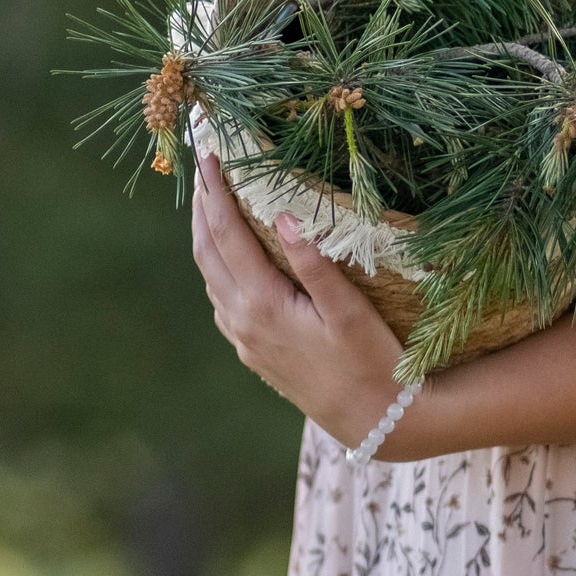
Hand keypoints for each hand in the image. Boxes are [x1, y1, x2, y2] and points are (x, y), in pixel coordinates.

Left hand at [190, 151, 417, 452]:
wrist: (374, 421)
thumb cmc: (372, 360)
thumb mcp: (349, 310)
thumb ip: (314, 262)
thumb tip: (282, 216)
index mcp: (262, 304)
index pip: (227, 235)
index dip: (214, 192)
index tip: (208, 155)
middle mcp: (243, 321)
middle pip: (207, 253)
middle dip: (201, 207)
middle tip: (202, 166)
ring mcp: (245, 340)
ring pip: (210, 277)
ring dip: (206, 235)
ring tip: (211, 200)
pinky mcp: (253, 352)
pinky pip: (222, 299)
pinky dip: (218, 266)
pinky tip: (230, 256)